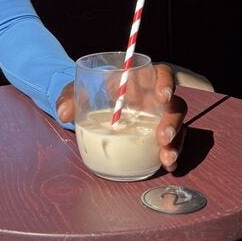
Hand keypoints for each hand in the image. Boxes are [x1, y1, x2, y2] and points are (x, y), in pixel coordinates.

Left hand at [56, 63, 186, 171]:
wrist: (89, 109)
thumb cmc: (89, 94)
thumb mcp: (76, 92)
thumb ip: (69, 98)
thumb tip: (63, 113)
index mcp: (139, 81)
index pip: (162, 74)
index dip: (166, 83)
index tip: (162, 96)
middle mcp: (153, 100)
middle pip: (174, 106)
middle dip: (172, 121)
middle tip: (162, 137)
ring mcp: (157, 120)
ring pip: (178, 127)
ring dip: (176, 142)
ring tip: (166, 158)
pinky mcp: (157, 138)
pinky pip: (172, 145)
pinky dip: (172, 156)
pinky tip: (168, 166)